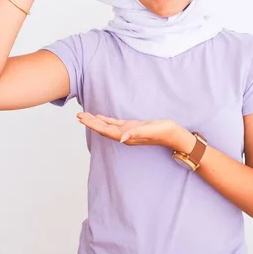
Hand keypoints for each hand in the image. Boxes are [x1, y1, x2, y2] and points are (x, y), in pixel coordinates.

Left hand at [76, 112, 193, 150]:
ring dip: (95, 121)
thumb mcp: (151, 130)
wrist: (174, 134)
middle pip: (103, 129)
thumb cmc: (164, 132)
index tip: (82, 118)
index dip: (93, 124)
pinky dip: (106, 120)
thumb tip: (121, 138)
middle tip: (78, 116)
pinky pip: (115, 124)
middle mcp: (125, 135)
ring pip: (107, 126)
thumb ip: (136, 133)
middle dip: (90, 122)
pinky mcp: (132, 127)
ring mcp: (128, 131)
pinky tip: (100, 117)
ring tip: (84, 116)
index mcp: (127, 136)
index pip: (105, 130)